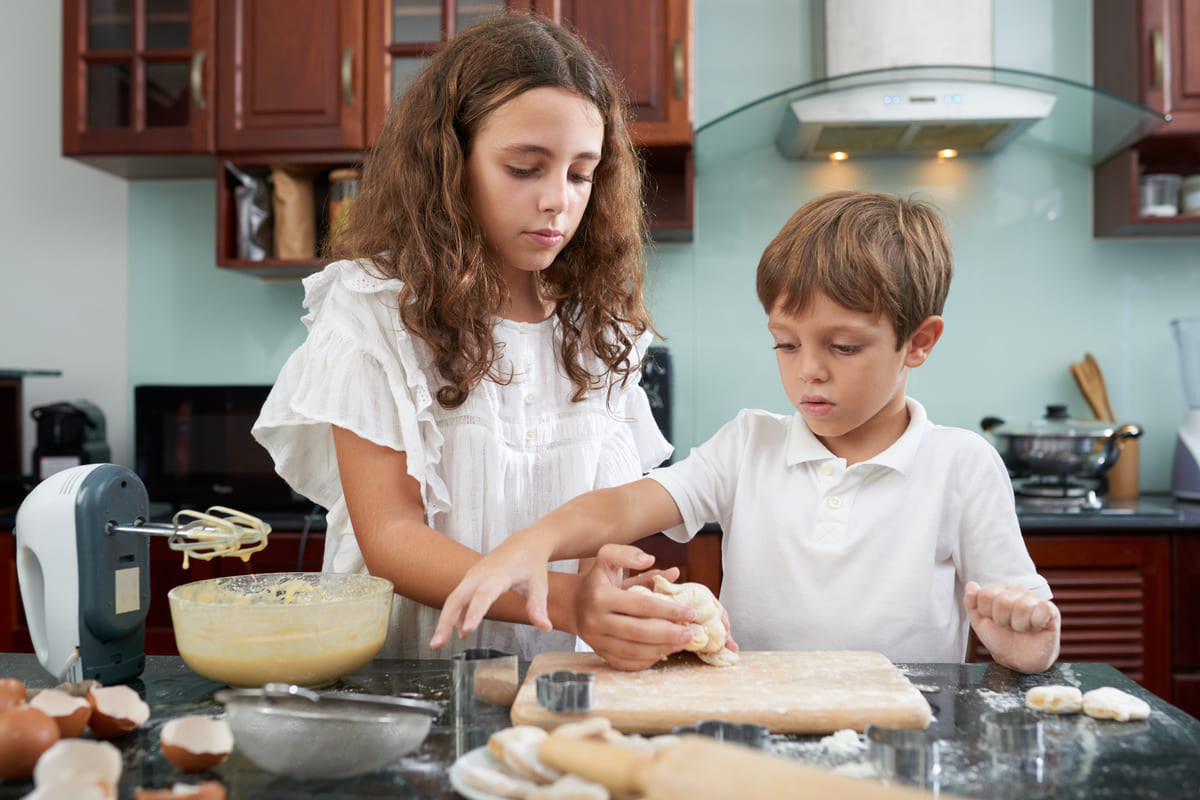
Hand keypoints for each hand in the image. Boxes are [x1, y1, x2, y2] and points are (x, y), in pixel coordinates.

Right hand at [429, 536, 554, 649]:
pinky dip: (455, 615)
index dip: (475, 611)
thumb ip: (538, 607)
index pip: (485, 594)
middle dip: (445, 620)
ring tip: (438, 643)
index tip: (468, 629)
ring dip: (444, 620)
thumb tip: (546, 627)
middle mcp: (481, 574)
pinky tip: (459, 632)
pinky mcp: (470, 579)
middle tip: (438, 643)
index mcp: (500, 574)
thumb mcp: (539, 585)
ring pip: (454, 598)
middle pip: (458, 597)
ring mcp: (473, 575)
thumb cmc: (531, 564)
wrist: (525, 543)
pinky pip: (458, 598)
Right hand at [575, 545, 698, 670]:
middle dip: (668, 634)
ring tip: (681, 643)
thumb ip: (630, 555)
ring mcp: (596, 639)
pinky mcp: (599, 652)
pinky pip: (624, 662)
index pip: (641, 605)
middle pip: (638, 631)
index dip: (668, 610)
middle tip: (691, 633)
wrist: (571, 602)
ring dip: (661, 649)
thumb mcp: (607, 559)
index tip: (689, 612)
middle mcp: (596, 620)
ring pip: (632, 650)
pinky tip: (662, 653)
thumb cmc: (597, 580)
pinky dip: (645, 661)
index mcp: (601, 596)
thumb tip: (670, 571)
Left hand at [964, 581, 1060, 673]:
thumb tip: (971, 585)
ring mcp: (1034, 599)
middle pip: (1003, 601)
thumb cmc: (1000, 638)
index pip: (985, 595)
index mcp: (999, 591)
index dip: (987, 613)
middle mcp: (1017, 591)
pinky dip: (1035, 624)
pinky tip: (1036, 627)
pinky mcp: (1050, 609)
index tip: (993, 621)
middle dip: (1002, 621)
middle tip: (1008, 627)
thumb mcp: (980, 622)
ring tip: (1021, 628)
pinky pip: (1041, 610)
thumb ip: (971, 603)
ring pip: (1022, 607)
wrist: (1019, 658)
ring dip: (1018, 625)